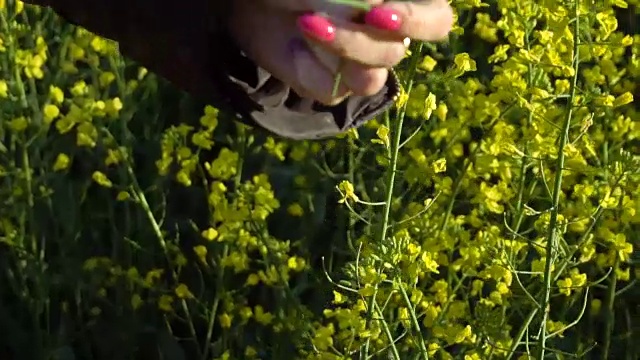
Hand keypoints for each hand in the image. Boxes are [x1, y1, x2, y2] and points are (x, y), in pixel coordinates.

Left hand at [229, 0, 453, 105]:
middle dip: (374, 40)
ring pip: (371, 79)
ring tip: (305, 21)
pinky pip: (333, 92)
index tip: (379, 13)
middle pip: (400, 54)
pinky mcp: (329, 87)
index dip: (419, 21)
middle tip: (362, 20)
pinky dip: (311, 70)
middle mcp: (383, 36)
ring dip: (342, 49)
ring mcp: (357, 65)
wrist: (247, 2)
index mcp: (396, 4)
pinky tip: (293, 47)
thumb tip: (376, 5)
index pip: (437, 20)